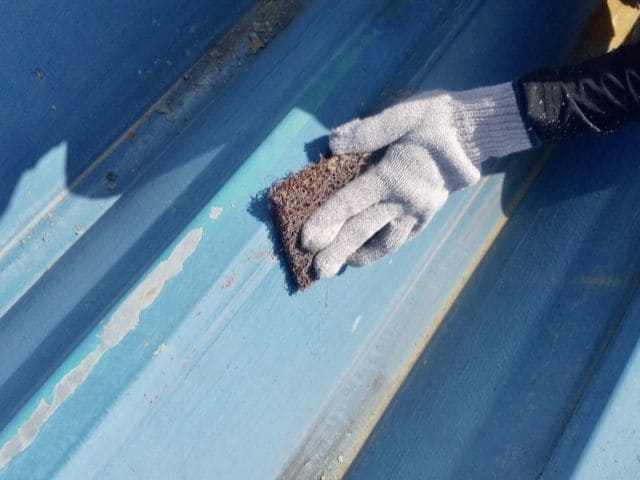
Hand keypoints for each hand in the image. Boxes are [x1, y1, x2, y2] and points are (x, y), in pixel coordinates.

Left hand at [302, 82, 532, 277]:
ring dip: (363, 255)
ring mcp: (418, 212)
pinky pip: (404, 237)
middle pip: (364, 230)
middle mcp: (404, 201)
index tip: (307, 240)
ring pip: (387, 242)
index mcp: (393, 177)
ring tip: (344, 265)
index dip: (326, 220)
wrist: (478, 131)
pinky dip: (386, 247)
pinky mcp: (429, 215)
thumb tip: (332, 143)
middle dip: (338, 251)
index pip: (351, 202)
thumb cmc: (438, 119)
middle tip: (318, 271)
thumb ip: (367, 131)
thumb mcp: (404, 115)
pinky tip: (372, 251)